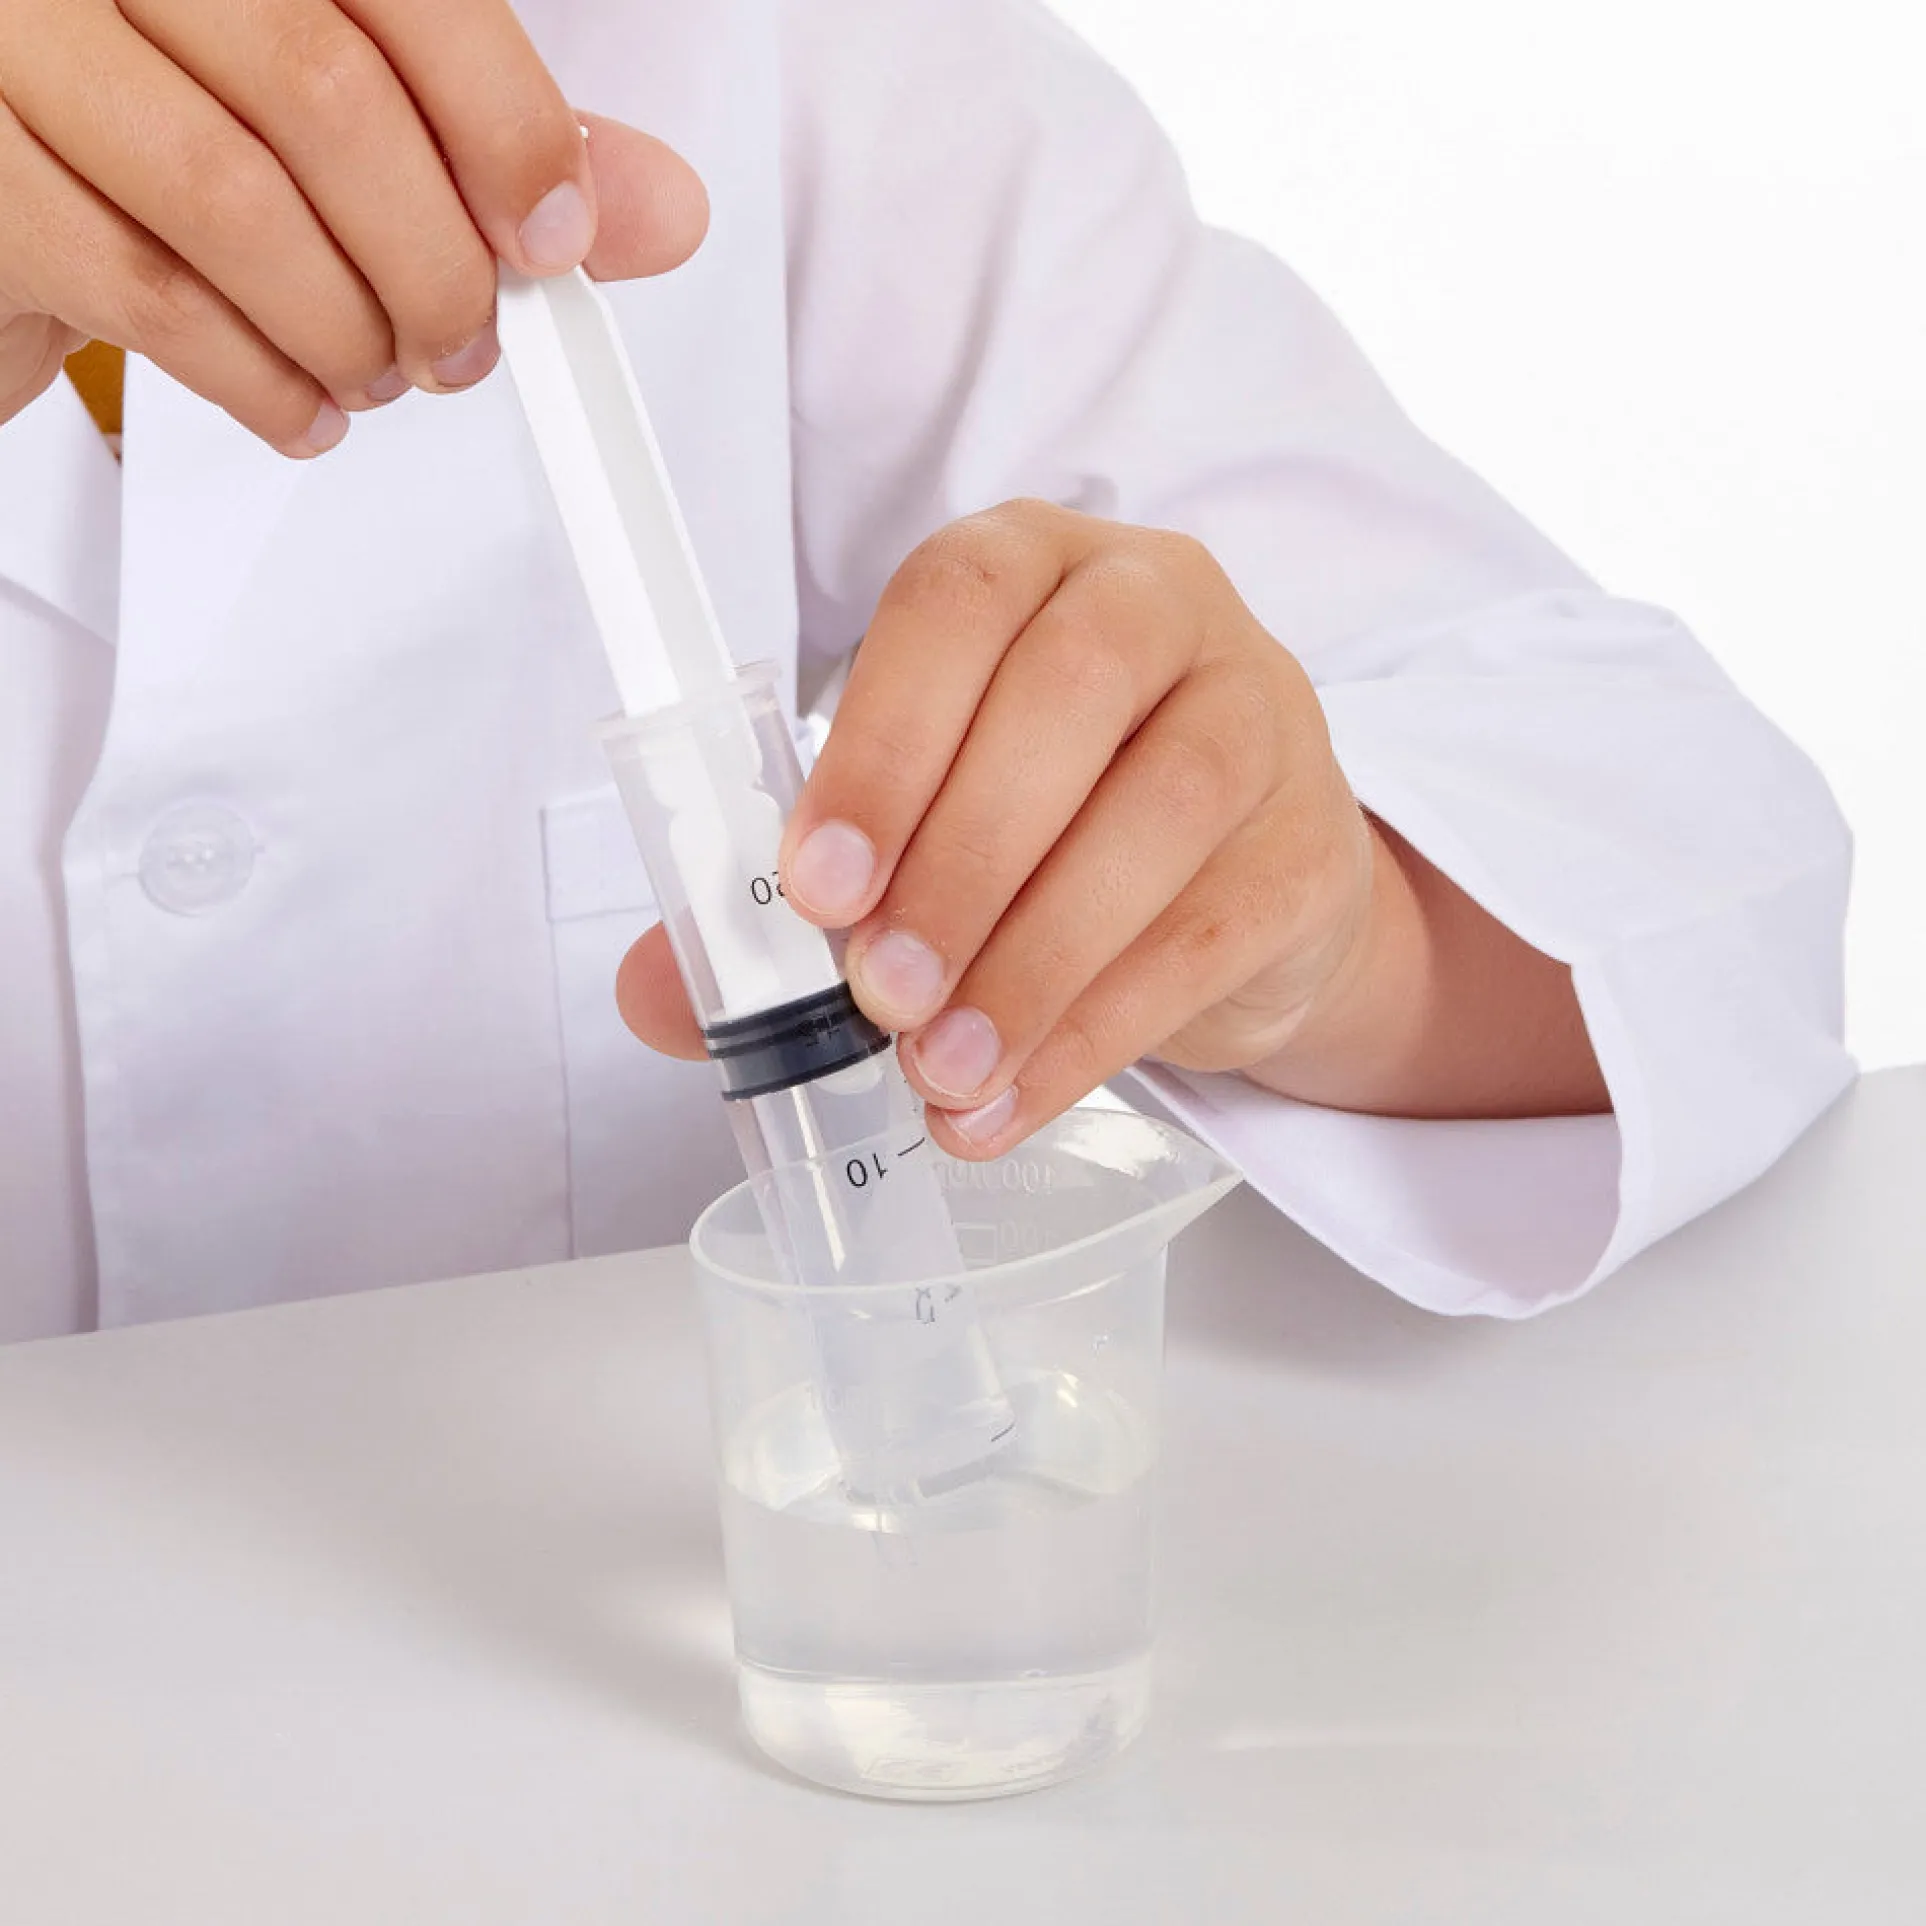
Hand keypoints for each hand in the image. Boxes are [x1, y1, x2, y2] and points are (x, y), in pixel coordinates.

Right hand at [0, 0, 706, 451]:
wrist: (2, 181)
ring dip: (347, 330)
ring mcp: (12, 41)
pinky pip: (148, 293)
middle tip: (464, 341)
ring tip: (378, 372)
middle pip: (324, 93)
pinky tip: (302, 402)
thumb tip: (661, 208)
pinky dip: (261, 380)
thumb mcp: (337, 111)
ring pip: (233, 201)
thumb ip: (491, 141)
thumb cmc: (168, 122)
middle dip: (432, 260)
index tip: (554, 236)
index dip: (504, 123)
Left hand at [619, 501, 1376, 1151]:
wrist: (1237, 885)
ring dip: (1030, 960)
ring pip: (1156, 815)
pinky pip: (1209, 935)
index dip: (883, 739)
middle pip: (1067, 697)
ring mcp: (1258, 713)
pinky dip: (1097, 1031)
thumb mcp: (921, 824)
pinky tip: (1014, 1098)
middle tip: (878, 996)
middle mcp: (1156, 606)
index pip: (958, 599)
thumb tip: (658, 992)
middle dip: (957, 862)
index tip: (818, 882)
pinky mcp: (1311, 846)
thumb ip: (792, 890)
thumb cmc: (1052, 824)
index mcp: (1030, 566)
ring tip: (939, 1069)